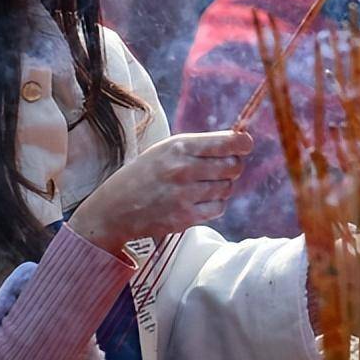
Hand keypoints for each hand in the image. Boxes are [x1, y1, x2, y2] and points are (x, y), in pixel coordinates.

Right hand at [68, 130, 252, 253]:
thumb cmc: (143, 174)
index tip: (245, 145)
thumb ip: (198, 146)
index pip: (227, 142)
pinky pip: (219, 208)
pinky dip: (215, 204)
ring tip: (202, 185)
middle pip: (233, 166)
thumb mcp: (165, 150)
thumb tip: (237, 142)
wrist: (114, 209)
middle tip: (222, 167)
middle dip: (233, 166)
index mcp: (179, 146)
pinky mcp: (186, 217)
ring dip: (222, 186)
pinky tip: (199, 200)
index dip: (243, 144)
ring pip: (227, 188)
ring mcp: (185, 195)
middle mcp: (184, 169)